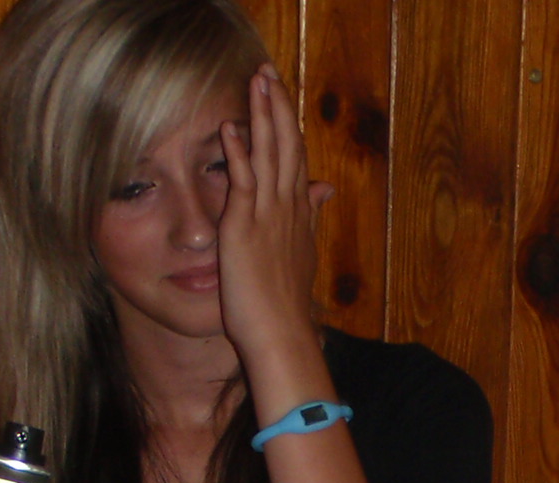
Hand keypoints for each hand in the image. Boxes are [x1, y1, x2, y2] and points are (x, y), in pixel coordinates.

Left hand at [217, 66, 332, 374]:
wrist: (282, 334)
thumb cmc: (286, 307)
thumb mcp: (303, 254)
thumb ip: (311, 218)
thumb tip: (326, 190)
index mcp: (298, 215)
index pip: (295, 160)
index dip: (287, 126)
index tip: (280, 97)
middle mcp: (287, 208)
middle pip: (286, 146)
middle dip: (277, 107)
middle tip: (268, 72)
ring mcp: (268, 215)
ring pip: (270, 154)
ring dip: (263, 115)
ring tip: (256, 80)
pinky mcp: (245, 227)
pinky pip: (243, 181)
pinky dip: (238, 153)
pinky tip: (231, 126)